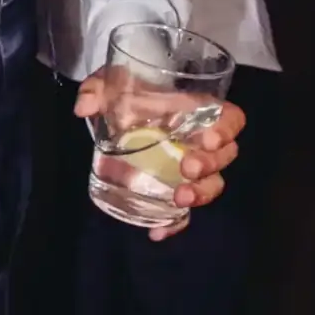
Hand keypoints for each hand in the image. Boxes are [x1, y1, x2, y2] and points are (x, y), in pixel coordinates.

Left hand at [75, 77, 243, 240]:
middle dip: (210, 164)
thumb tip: (83, 106)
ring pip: (212, 184)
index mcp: (196, 110)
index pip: (231, 119)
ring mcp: (191, 169)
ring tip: (179, 198)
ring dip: (201, 194)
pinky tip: (158, 232)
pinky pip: (184, 212)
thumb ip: (98, 88)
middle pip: (224, 157)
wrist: (120, 113)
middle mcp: (201, 141)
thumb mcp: (112, 81)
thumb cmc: (129, 91)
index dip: (226, 129)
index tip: (209, 139)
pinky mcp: (174, 189)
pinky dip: (174, 224)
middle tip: (186, 167)